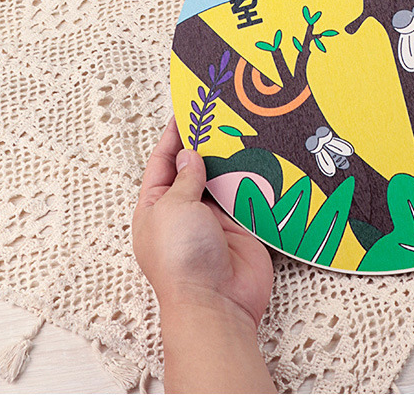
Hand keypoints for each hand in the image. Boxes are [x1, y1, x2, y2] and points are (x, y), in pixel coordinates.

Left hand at [133, 119, 275, 393]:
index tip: (187, 110)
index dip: (173, 136)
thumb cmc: (182, 259)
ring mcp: (212, 220)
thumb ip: (185, 178)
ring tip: (240, 127)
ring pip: (220, 180)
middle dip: (204, 144)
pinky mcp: (239, 227)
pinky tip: (258, 156)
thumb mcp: (174, 208)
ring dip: (228, 159)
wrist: (216, 303)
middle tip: (219, 113)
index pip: (161, 163)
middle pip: (192, 169)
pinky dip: (250, 178)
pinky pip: (244, 195)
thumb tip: (189, 154)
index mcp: (155, 208)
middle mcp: (183, 212)